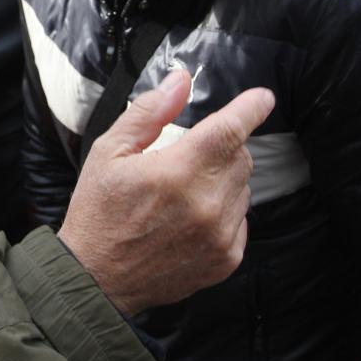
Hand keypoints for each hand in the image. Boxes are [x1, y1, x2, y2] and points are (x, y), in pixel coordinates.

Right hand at [60, 70, 272, 314]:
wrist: (97, 280)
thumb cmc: (98, 212)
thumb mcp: (109, 153)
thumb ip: (150, 112)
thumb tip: (182, 80)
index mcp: (177, 172)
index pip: (231, 129)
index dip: (251, 108)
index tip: (263, 97)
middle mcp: (206, 204)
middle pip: (241, 156)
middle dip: (223, 146)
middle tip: (189, 155)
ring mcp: (220, 235)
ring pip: (244, 187)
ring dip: (223, 179)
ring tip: (184, 191)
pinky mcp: (226, 259)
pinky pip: (242, 219)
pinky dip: (224, 210)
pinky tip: (193, 216)